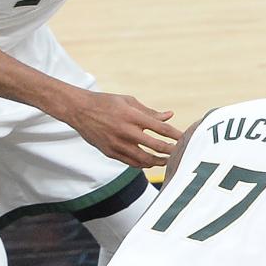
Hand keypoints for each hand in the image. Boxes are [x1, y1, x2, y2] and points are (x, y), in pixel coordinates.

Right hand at [61, 90, 181, 166]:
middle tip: (181, 153)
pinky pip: (131, 163)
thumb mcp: (129, 101)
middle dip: (172, 151)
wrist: (78, 110)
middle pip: (156, 146)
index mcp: (132, 116)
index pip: (161, 128)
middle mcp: (126, 132)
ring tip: (168, 160)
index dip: (176, 135)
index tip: (186, 139)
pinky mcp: (109, 152)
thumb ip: (150, 112)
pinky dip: (143, 164)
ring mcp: (117, 144)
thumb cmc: (106, 103)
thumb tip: (170, 115)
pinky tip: (150, 162)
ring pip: (144, 160)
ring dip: (159, 162)